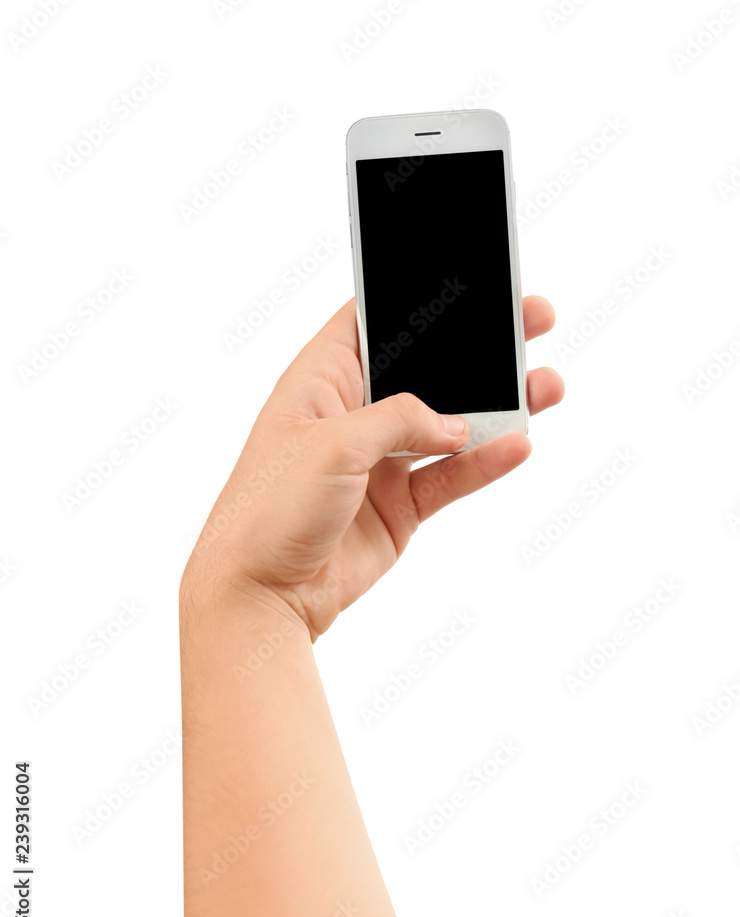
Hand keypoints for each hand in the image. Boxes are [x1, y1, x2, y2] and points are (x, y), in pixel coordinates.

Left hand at [183, 296, 563, 639]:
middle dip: (476, 346)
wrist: (261, 594)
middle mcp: (353, 414)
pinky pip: (451, 476)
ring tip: (544, 386)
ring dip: (497, 406)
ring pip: (449, 422)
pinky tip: (518, 445)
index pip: (373, 320)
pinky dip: (485, 463)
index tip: (471, 280)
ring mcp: (379, 461)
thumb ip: (400, 419)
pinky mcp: (398, 505)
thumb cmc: (267, 508)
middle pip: (426, 366)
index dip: (418, 298)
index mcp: (322, 380)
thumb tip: (454, 424)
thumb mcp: (333, 443)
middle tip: (529, 320)